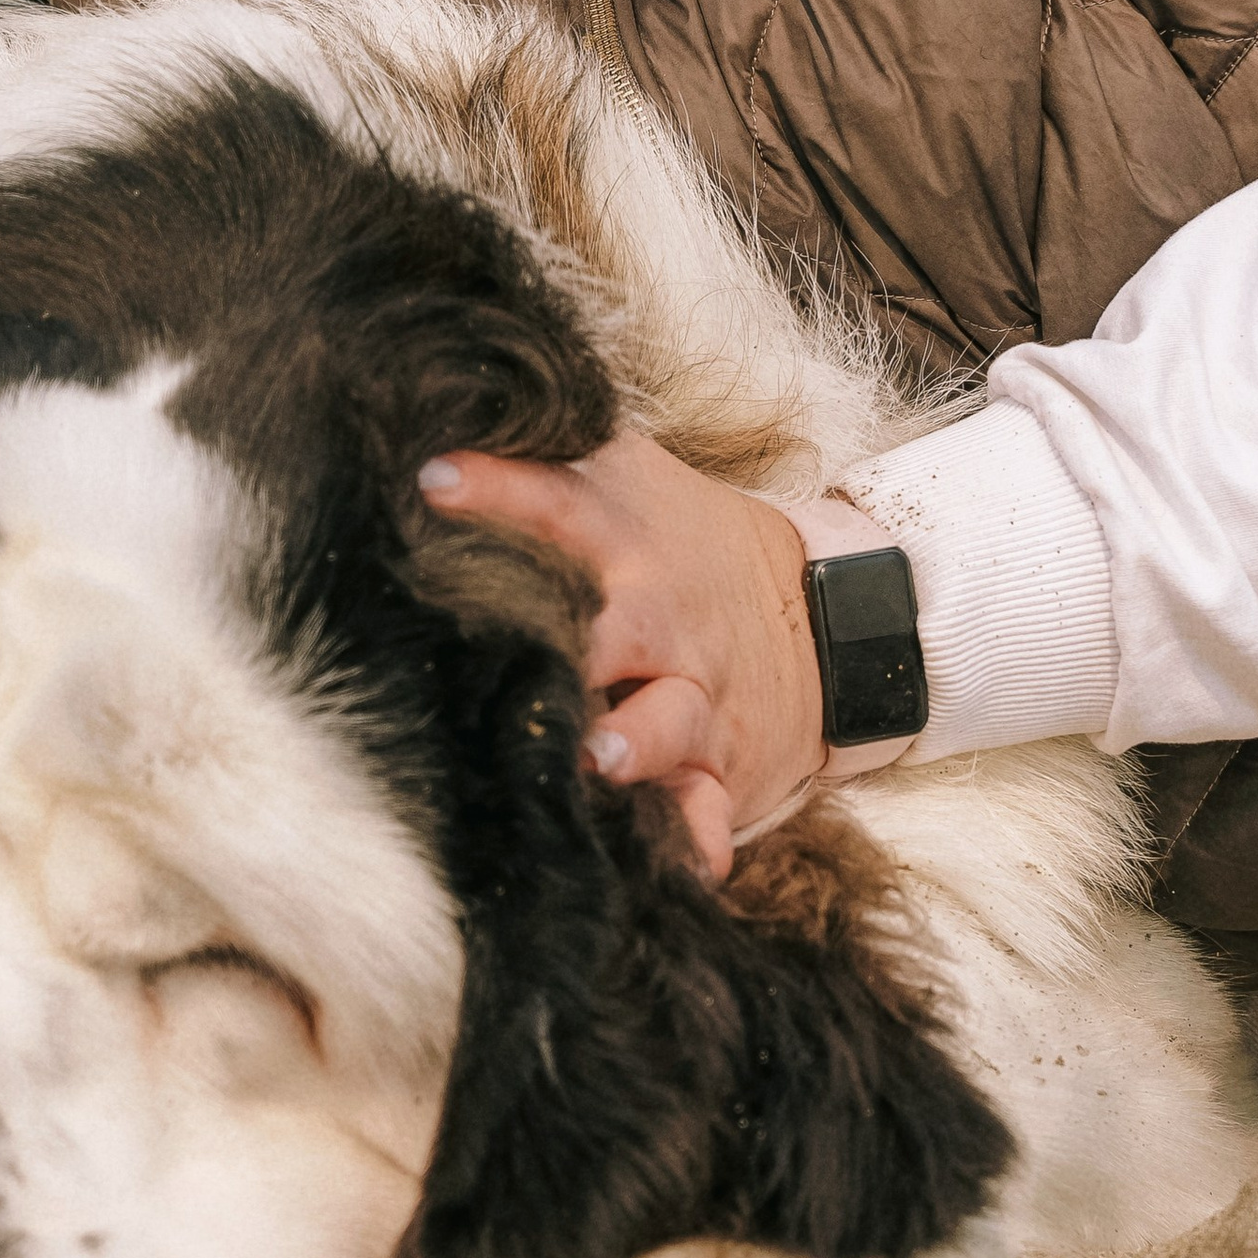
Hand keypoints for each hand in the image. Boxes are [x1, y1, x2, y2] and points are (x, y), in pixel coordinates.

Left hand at [416, 431, 830, 874]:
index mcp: (622, 546)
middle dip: (566, 648)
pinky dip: (703, 833)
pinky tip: (693, 860)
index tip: (434, 480)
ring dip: (639, 738)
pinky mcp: (721, 764)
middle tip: (518, 657)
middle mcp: (657, 622)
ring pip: (669, 719)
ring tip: (604, 753)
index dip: (499, 490)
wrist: (823, 619)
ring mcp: (695, 696)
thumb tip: (448, 398)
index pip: (554, 505)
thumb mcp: (632, 484)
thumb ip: (551, 453)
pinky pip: (713, 805)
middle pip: (613, 629)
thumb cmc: (684, 549)